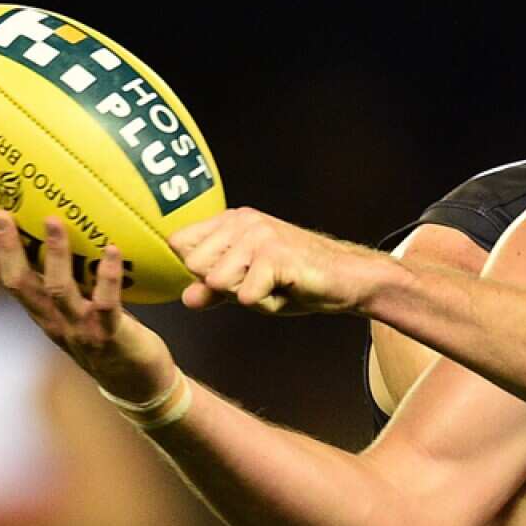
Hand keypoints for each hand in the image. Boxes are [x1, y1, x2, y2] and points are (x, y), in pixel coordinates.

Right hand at [0, 211, 174, 402]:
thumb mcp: (81, 311)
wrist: (138, 386)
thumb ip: (72, 284)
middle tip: (1, 214)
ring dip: (55, 254)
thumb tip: (69, 240)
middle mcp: (55, 323)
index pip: (7, 280)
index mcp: (43, 315)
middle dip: (8, 248)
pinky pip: (107, 303)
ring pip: (58, 290)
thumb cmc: (111, 340)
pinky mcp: (110, 336)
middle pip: (21, 284)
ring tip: (53, 221)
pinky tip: (111, 249)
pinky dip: (107, 276)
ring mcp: (80, 330)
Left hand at [168, 207, 392, 314]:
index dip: (198, 270)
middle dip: (222, 286)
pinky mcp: (275, 255)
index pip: (180, 244)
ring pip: (217, 281)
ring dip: (245, 296)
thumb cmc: (297, 279)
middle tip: (257, 282)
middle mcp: (242, 221)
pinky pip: (245, 296)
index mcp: (231, 221)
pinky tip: (286, 289)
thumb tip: (185, 298)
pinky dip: (264, 304)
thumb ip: (214, 289)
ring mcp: (259, 235)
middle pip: (194, 265)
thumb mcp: (248, 285)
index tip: (233, 275)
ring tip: (272, 286)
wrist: (346, 278)